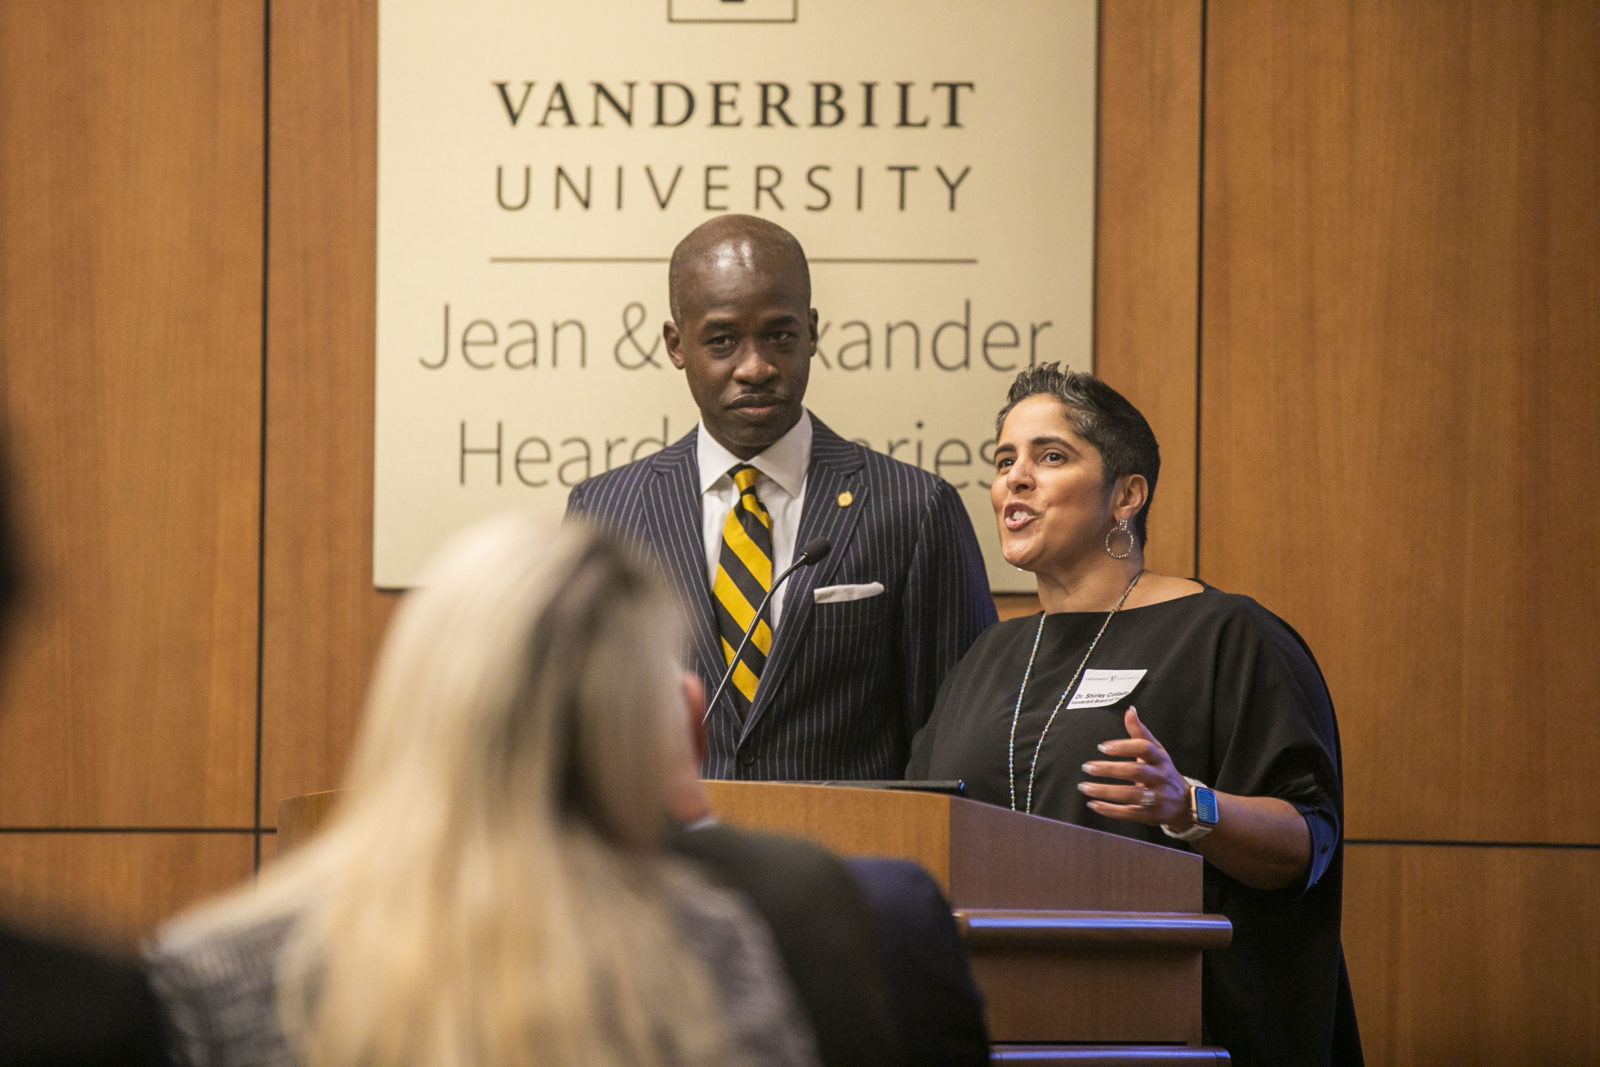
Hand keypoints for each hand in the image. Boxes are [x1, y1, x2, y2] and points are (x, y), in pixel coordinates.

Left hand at [1077, 706, 1189, 825]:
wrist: (1185, 802)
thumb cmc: (1163, 771)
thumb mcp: (1156, 750)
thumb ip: (1140, 732)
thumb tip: (1129, 710)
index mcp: (1160, 759)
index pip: (1144, 748)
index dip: (1124, 746)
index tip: (1102, 747)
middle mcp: (1160, 777)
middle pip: (1137, 772)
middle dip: (1111, 769)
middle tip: (1087, 767)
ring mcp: (1158, 798)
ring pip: (1131, 795)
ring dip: (1106, 791)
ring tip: (1085, 787)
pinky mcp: (1152, 816)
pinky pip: (1130, 813)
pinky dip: (1111, 810)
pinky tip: (1094, 804)